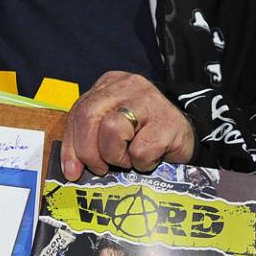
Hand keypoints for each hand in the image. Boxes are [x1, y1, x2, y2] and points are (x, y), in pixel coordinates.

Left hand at [61, 71, 194, 179]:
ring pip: (112, 130)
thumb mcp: (110, 131)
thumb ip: (87, 142)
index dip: (71, 145)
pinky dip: (141, 162)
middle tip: (100, 168)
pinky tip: (150, 157)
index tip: (72, 170)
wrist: (184, 135)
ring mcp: (149, 101)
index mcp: (108, 85)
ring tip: (128, 158)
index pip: (78, 112)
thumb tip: (71, 170)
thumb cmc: (142, 135)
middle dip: (88, 151)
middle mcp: (127, 86)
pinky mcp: (168, 122)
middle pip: (89, 116)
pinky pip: (140, 150)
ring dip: (116, 156)